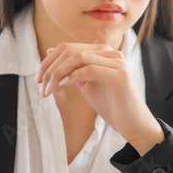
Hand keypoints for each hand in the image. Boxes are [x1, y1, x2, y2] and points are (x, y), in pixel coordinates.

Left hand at [36, 43, 164, 153]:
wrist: (134, 124)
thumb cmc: (111, 105)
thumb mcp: (86, 84)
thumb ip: (71, 68)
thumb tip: (49, 51)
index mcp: (102, 52)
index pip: (67, 48)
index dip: (48, 63)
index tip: (38, 81)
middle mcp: (110, 52)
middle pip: (70, 51)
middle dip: (50, 69)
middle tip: (41, 89)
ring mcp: (117, 62)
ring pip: (78, 57)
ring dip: (58, 74)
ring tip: (49, 91)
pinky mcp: (120, 75)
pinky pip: (90, 69)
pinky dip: (73, 76)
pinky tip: (63, 86)